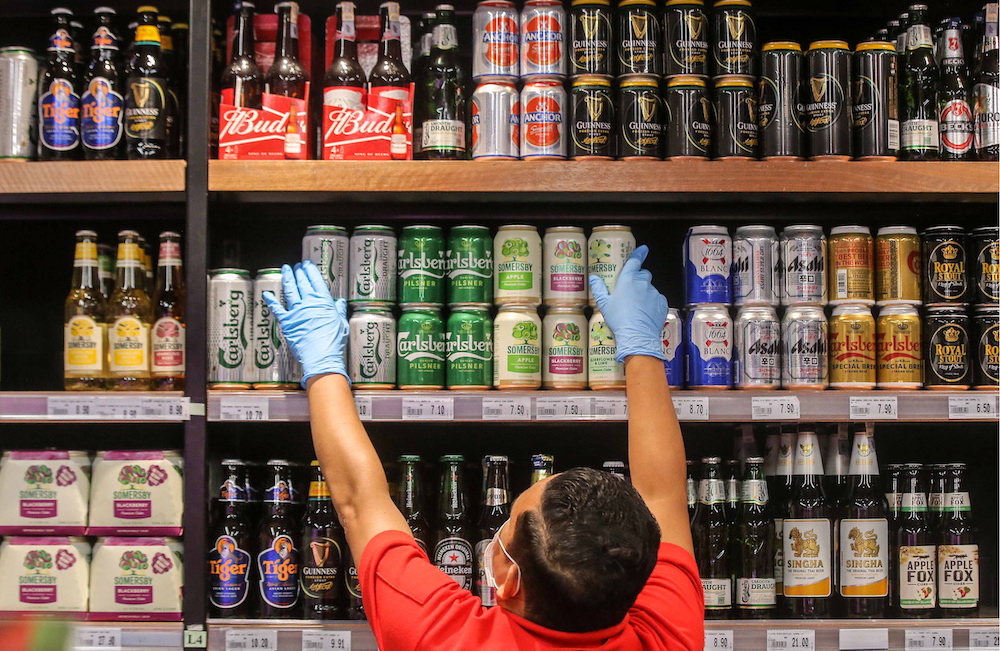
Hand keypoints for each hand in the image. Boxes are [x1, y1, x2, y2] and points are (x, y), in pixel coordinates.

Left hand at [263, 261, 349, 386]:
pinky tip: (266, 293)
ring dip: (287, 278)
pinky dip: (271, 301)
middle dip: (298, 272)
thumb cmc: (333, 342)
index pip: (316, 281)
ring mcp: (296, 311)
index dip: (310, 271)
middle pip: (302, 283)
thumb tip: (340, 301)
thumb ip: (339, 310)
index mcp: (324, 302)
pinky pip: (277, 309)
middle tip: (296, 266)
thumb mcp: (341, 324)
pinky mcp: (286, 322)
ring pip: (290, 290)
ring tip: (285, 269)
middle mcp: (309, 303)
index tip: (307, 264)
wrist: (321, 356)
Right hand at [589, 245, 668, 362]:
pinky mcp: (662, 303)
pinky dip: (652, 304)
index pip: (635, 261)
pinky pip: (657, 300)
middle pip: (644, 274)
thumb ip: (599, 289)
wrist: (637, 336)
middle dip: (639, 279)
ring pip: (650, 288)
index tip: (643, 249)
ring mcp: (654, 293)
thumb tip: (593, 278)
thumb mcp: (604, 304)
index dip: (639, 253)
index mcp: (628, 279)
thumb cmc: (618, 319)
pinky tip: (645, 314)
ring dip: (645, 293)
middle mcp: (643, 282)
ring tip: (637, 308)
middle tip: (631, 291)